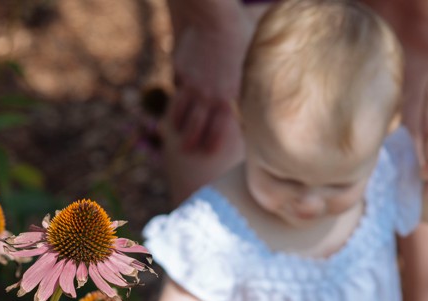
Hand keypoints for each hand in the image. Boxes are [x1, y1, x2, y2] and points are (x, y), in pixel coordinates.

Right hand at [169, 5, 249, 152]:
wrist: (214, 20)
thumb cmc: (241, 41)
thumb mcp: (251, 69)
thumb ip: (247, 91)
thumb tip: (252, 106)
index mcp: (229, 99)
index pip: (219, 130)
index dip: (213, 143)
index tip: (208, 152)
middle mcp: (209, 97)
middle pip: (197, 127)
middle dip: (191, 142)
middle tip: (188, 151)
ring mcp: (192, 85)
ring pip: (182, 112)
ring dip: (179, 124)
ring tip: (177, 131)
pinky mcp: (180, 72)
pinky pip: (178, 88)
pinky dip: (177, 99)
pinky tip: (176, 103)